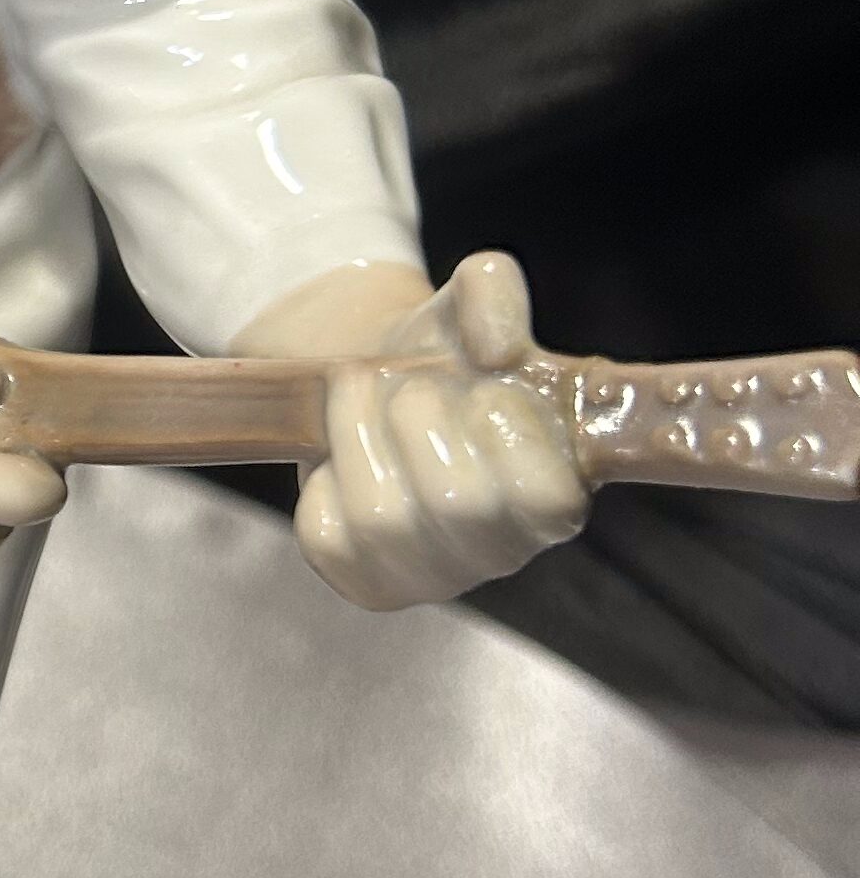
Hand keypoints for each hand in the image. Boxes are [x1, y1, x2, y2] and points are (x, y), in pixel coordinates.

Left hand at [239, 252, 588, 612]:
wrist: (379, 379)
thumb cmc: (448, 353)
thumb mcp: (475, 300)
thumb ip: (495, 294)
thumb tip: (495, 349)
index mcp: (556, 495)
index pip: (544, 498)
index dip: (504, 433)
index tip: (482, 390)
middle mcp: (502, 550)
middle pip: (456, 503)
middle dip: (417, 419)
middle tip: (408, 386)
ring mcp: (433, 577)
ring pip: (381, 520)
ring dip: (357, 436)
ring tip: (360, 397)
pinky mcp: (365, 583)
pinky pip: (325, 538)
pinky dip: (322, 481)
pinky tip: (345, 456)